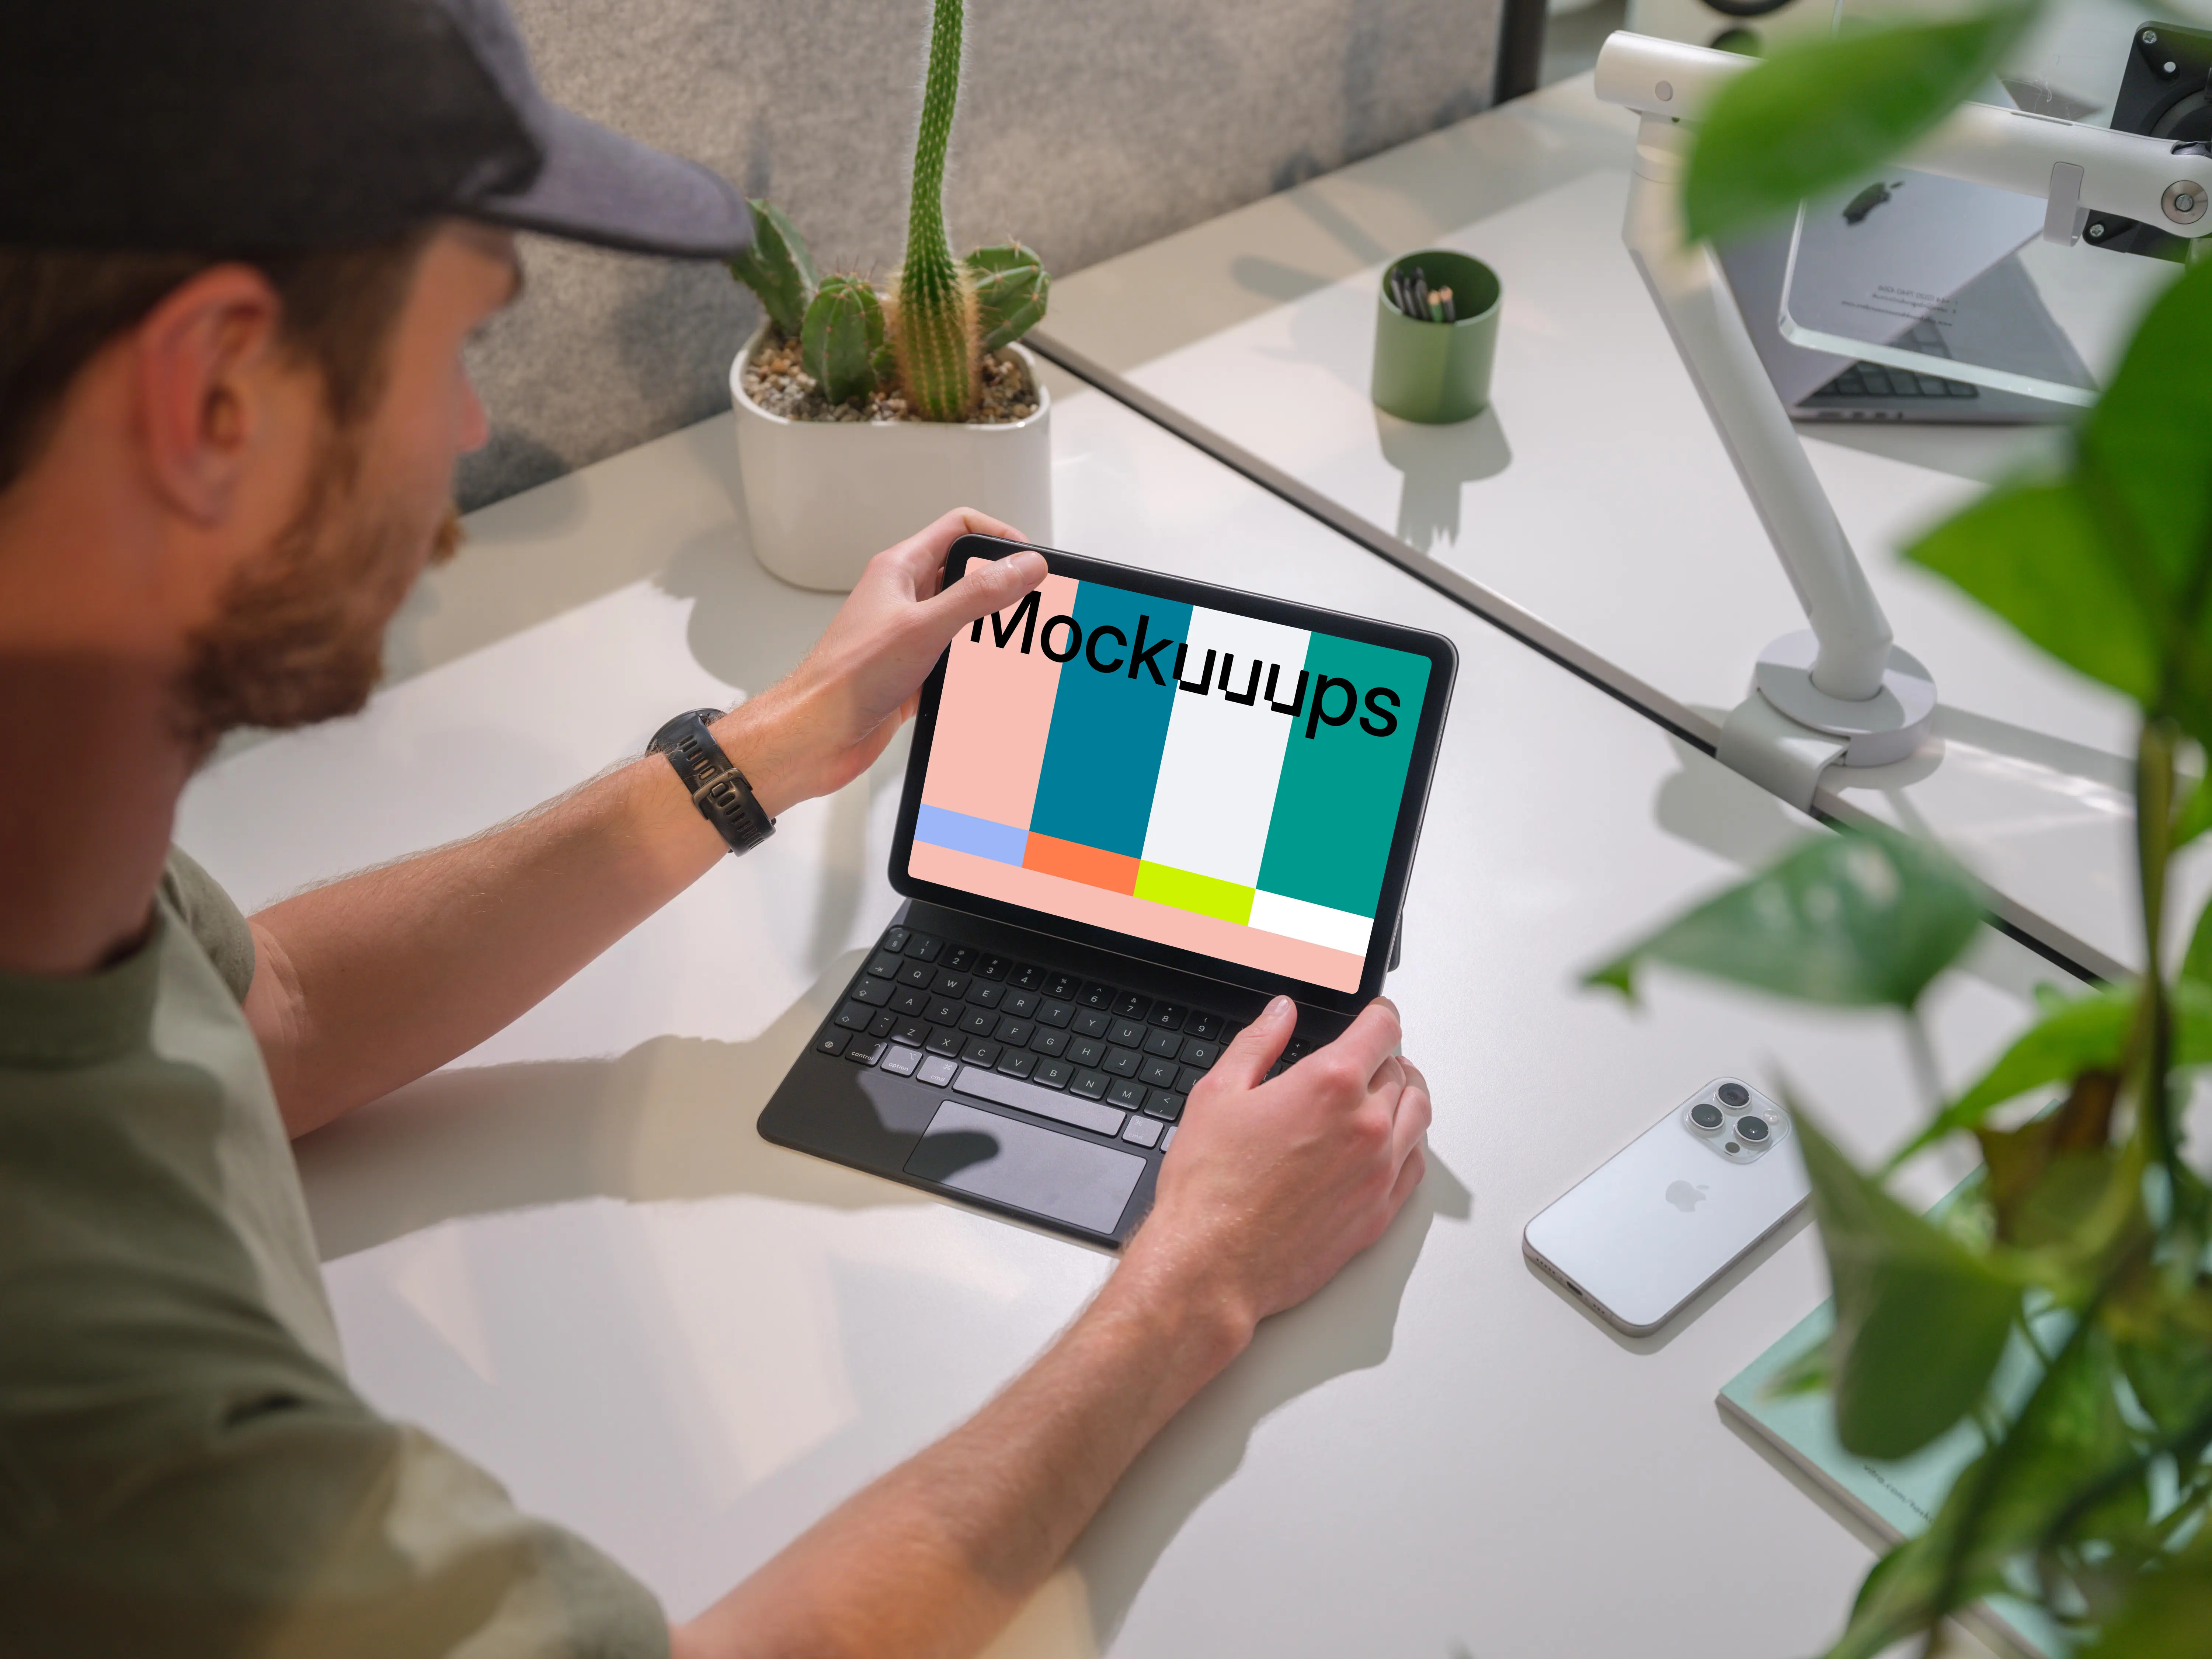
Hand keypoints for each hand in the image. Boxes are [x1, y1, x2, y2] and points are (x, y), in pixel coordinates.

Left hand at [712, 508, 1045, 815]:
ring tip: (1013, 645)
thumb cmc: (845, 678)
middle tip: (1031, 604)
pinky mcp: (912, 672)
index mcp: (899, 569)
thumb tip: (1023, 566)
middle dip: (1002, 587)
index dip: (998, 536)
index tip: (1029, 559)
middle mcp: (904, 598)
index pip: (959, 528)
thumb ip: (977, 595)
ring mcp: (908, 635)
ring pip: (963, 620)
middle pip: (967, 574)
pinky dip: (975, 668)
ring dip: (989, 632)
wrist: (816, 736)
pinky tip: (988, 680)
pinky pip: (955, 660)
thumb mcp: (924, 626)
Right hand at [1122, 996, 1430, 1339]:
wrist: (1212, 1263)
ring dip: (1405, 1096)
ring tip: (1385, 1094)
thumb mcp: (1218, 1093)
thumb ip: (1258, 1043)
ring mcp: (1379, 1171)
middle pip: (1401, 1072)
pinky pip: (1415, 1165)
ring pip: (1418, 1116)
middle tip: (1366, 1059)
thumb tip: (1281, 1012)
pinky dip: (1408, 1144)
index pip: (1382, 1029)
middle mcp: (1366, 1124)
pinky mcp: (1379, 1212)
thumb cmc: (1210, 1186)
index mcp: (1330, 1084)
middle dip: (1383, 1058)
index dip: (1379, 1015)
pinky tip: (1388, 1142)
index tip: (1375, 1016)